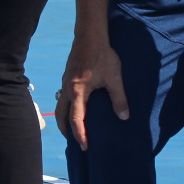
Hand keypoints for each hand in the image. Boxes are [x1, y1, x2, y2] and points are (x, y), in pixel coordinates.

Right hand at [57, 35, 128, 150]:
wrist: (90, 36)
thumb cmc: (102, 56)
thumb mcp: (114, 78)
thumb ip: (119, 99)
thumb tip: (124, 117)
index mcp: (77, 92)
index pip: (76, 119)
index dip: (80, 135)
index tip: (85, 147)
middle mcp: (67, 88)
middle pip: (61, 114)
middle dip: (66, 129)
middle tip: (74, 141)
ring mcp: (65, 82)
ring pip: (60, 104)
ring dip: (65, 118)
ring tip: (74, 127)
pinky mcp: (67, 76)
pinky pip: (63, 96)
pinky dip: (67, 107)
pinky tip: (77, 106)